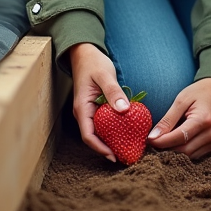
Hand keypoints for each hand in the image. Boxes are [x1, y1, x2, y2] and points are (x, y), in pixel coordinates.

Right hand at [67, 42, 129, 161]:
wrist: (85, 54)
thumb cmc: (93, 63)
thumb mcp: (105, 75)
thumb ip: (113, 91)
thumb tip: (124, 110)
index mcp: (82, 108)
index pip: (88, 136)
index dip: (100, 149)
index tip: (114, 156)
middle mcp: (84, 113)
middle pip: (94, 138)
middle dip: (108, 149)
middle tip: (126, 156)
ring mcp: (89, 111)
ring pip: (99, 132)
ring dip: (111, 141)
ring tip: (128, 148)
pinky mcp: (96, 108)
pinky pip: (104, 123)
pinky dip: (114, 130)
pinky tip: (127, 132)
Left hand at [146, 78, 210, 158]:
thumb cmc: (200, 92)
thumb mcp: (181, 99)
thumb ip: (168, 120)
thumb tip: (153, 137)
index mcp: (204, 120)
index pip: (179, 137)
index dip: (161, 141)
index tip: (148, 139)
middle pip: (184, 151)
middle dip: (166, 148)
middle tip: (153, 141)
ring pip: (189, 156)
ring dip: (174, 151)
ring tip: (163, 141)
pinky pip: (195, 155)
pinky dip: (183, 151)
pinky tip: (175, 142)